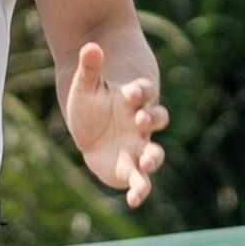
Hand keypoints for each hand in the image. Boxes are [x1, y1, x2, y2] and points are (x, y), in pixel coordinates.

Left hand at [65, 38, 168, 206]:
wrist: (91, 127)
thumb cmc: (92, 101)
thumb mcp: (86, 84)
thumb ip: (90, 67)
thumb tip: (89, 46)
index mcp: (135, 100)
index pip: (145, 92)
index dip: (141, 90)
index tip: (130, 91)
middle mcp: (142, 124)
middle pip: (158, 119)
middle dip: (152, 119)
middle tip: (141, 120)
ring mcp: (139, 147)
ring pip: (155, 152)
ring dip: (153, 157)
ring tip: (146, 161)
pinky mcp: (131, 168)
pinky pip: (140, 181)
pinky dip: (139, 190)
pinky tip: (133, 200)